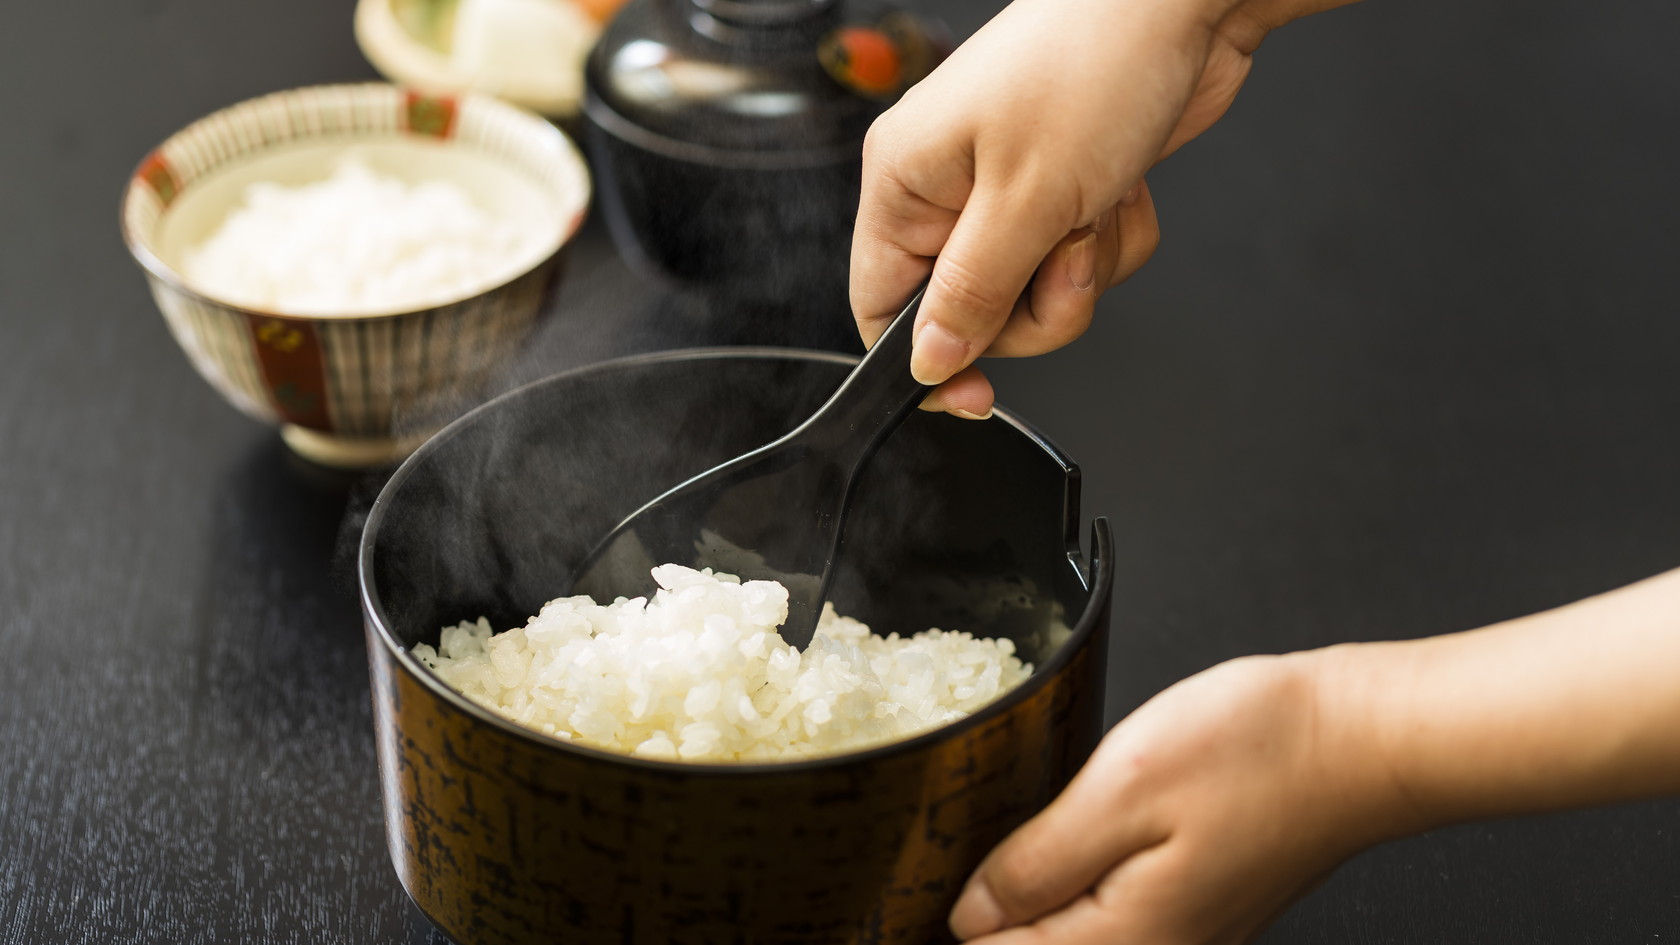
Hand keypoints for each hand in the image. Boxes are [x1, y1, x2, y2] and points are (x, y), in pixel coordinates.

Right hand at [852, 0, 1290, 416]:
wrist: (1183, 4)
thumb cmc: (1092, 64)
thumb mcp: (1023, 200)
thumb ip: (971, 293)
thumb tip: (927, 360)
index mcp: (904, 179)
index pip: (881, 306)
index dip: (927, 358)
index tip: (976, 391)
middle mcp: (946, 184)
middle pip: (969, 313)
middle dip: (1033, 303)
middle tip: (1063, 254)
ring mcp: (1006, 187)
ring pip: (1032, 293)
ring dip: (1081, 270)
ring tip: (1095, 206)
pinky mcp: (1061, 188)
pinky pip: (1076, 262)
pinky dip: (1111, 241)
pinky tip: (1120, 191)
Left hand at [949, 566, 1679, 943]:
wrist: (1361, 737)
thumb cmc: (1260, 751)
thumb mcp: (1120, 789)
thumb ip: (1036, 863)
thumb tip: (969, 915)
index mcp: (1123, 940)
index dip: (939, 921)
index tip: (894, 889)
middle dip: (983, 913)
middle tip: (939, 856)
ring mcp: (1181, 934)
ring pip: (1068, 937)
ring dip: (1021, 900)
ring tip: (986, 845)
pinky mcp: (1196, 907)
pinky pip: (1107, 917)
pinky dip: (1067, 887)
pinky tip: (1053, 839)